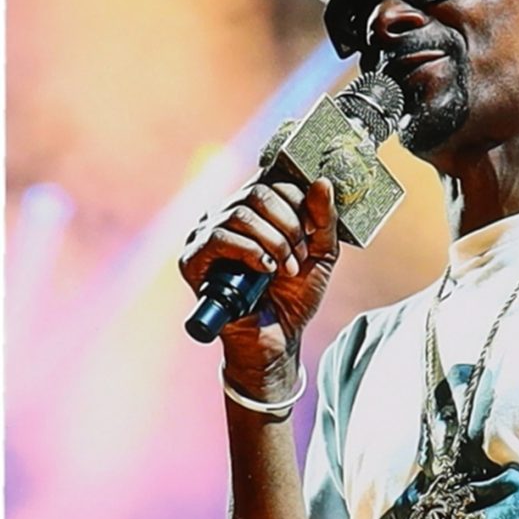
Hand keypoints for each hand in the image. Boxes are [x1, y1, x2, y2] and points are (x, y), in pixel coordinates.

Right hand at [179, 175, 338, 397]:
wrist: (279, 337)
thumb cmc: (295, 294)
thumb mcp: (321, 253)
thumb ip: (324, 218)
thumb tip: (321, 181)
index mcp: (256, 210)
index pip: (274, 180)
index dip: (299, 200)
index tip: (314, 230)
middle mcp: (227, 215)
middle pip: (258, 193)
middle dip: (289, 225)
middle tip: (300, 256)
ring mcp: (206, 235)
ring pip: (240, 214)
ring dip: (275, 243)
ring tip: (286, 269)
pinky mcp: (193, 259)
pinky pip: (219, 237)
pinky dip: (251, 252)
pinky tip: (266, 271)